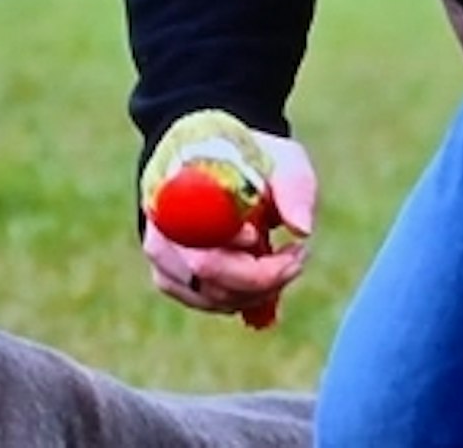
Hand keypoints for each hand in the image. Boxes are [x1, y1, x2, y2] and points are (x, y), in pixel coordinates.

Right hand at [142, 129, 315, 323]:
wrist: (226, 164)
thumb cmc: (254, 161)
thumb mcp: (283, 161)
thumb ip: (294, 188)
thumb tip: (303, 230)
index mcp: (177, 183)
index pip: (196, 227)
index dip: (234, 245)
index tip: (262, 235)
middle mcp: (160, 223)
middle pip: (205, 271)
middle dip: (261, 275)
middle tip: (296, 257)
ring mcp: (163, 255)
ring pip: (211, 295)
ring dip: (259, 289)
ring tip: (285, 260)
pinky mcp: (172, 278)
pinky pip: (211, 302)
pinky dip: (246, 296)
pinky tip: (265, 273)